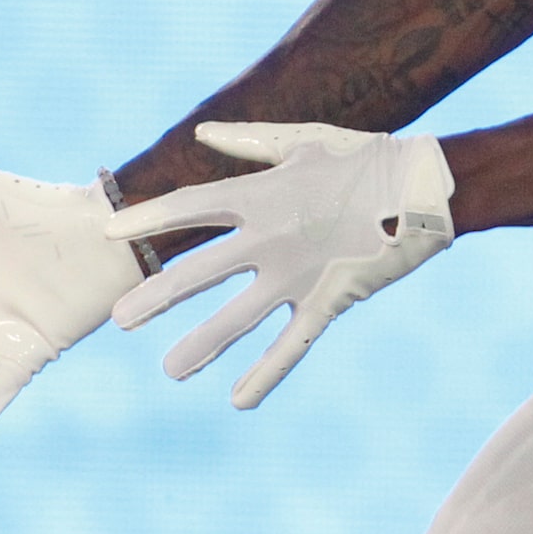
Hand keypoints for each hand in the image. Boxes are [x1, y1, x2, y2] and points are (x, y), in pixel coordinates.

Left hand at [107, 124, 454, 409]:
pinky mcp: (329, 300)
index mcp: (261, 194)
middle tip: (117, 319)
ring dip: (201, 346)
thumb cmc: (363, 156)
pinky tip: (239, 401)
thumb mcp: (302, 140)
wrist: (424, 186)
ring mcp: (297, 274)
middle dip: (156, 297)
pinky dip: (266, 374)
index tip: (109, 232)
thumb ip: (248, 141)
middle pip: (198, 270)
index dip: (147, 220)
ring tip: (170, 371)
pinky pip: (292, 345)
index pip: (189, 208)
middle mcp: (269, 237)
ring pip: (238, 318)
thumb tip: (201, 132)